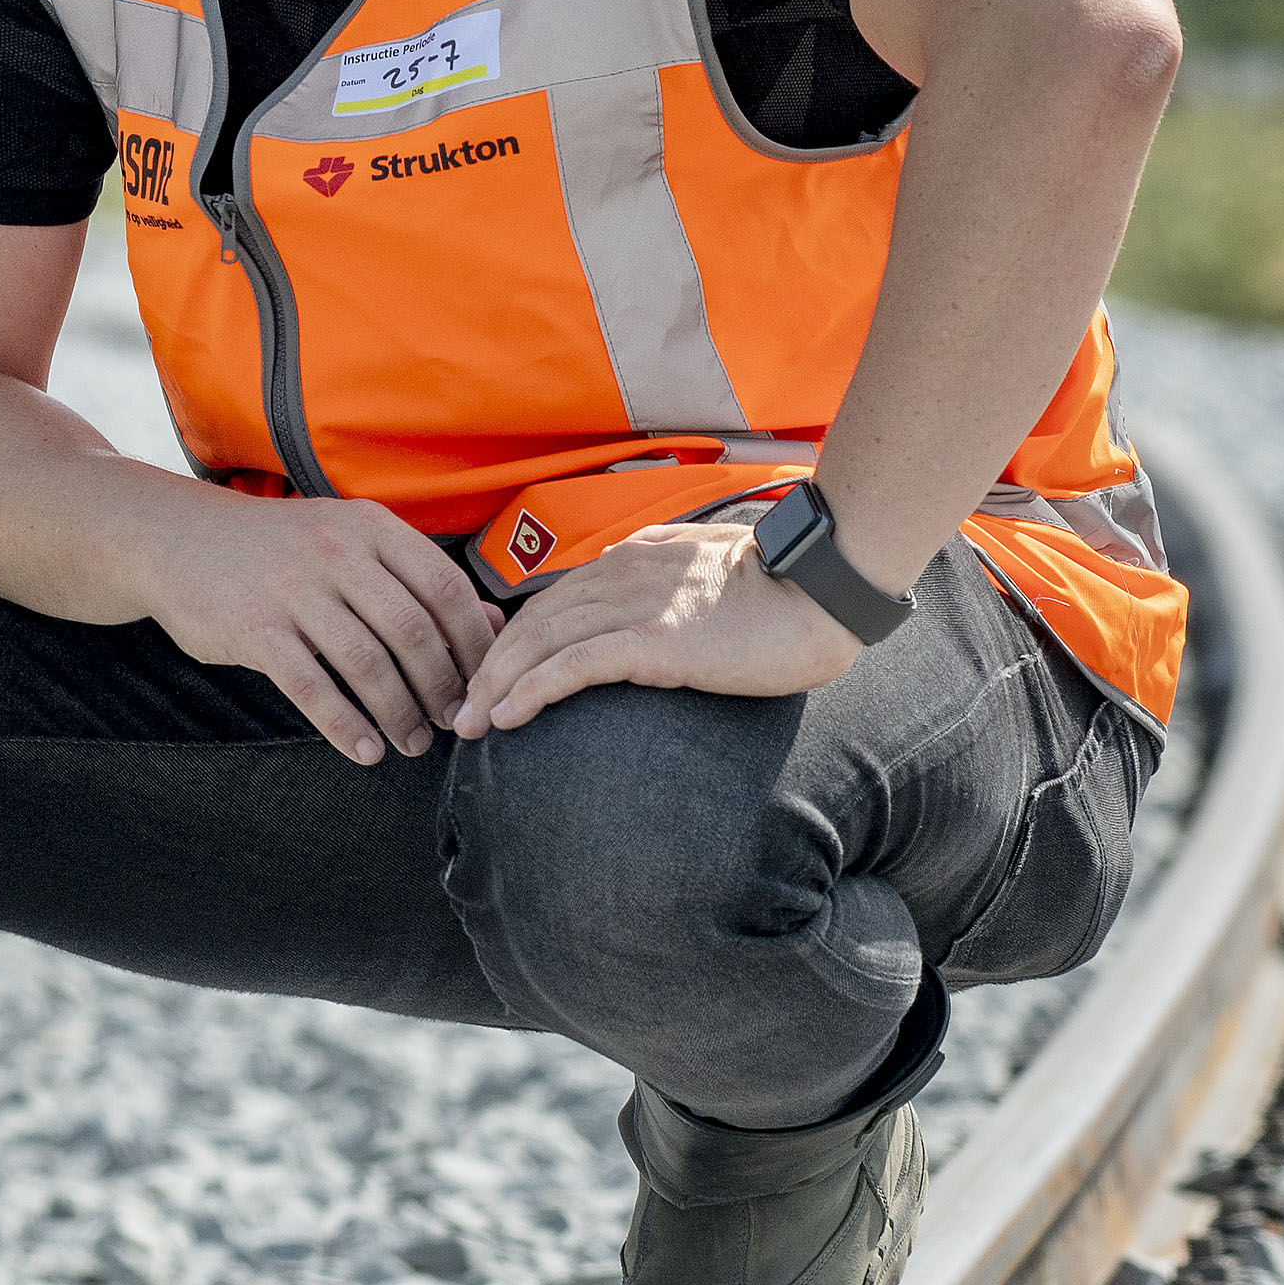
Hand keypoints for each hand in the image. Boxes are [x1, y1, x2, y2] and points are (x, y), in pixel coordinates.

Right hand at [138, 493, 506, 763]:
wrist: (175, 539)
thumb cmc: (275, 548)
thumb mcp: (349, 544)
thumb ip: (418, 579)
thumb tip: (495, 623)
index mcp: (370, 528)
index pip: (445, 588)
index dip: (474, 643)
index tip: (486, 683)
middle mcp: (336, 551)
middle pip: (412, 630)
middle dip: (441, 686)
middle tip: (453, 723)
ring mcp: (291, 588)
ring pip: (365, 663)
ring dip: (398, 712)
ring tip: (413, 743)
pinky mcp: (252, 627)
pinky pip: (309, 685)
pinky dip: (343, 725)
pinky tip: (363, 751)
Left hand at [452, 518, 863, 734]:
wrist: (824, 589)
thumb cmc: (778, 585)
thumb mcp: (704, 564)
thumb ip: (662, 566)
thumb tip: (638, 570)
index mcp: (630, 560)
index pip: (548, 602)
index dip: (509, 641)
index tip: (486, 676)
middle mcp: (619, 576)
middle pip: (529, 624)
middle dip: (487, 668)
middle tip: (459, 710)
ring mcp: (634, 608)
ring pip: (538, 644)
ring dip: (494, 686)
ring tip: (469, 724)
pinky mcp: (652, 642)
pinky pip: (573, 667)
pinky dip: (531, 691)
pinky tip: (505, 717)